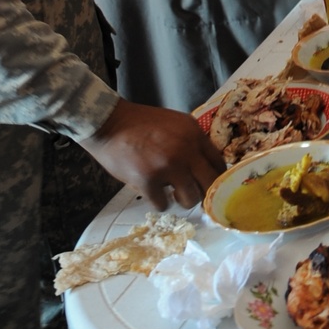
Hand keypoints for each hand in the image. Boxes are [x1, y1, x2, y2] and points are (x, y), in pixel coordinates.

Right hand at [86, 98, 224, 209]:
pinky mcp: (148, 181)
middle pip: (210, 184)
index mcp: (195, 134)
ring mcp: (168, 166)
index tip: (209, 185)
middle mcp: (186, 150)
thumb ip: (192, 142)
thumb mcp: (176, 124)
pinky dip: (158, 202)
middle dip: (204, 193)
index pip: (219, 163)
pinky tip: (153, 192)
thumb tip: (205, 169)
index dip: (217, 178)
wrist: (109, 123)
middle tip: (195, 196)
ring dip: (181, 200)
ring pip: (190, 199)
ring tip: (171, 193)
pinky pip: (163, 204)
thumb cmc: (141, 124)